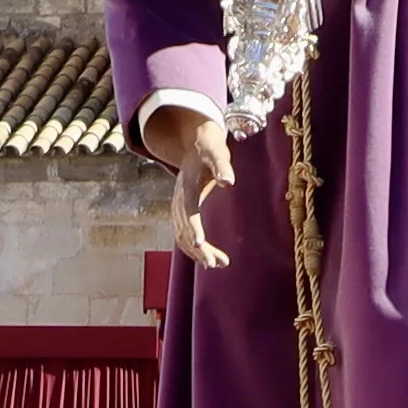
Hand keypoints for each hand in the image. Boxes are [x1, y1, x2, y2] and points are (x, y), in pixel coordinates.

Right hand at [143, 98, 236, 268]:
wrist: (194, 143)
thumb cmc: (208, 147)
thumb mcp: (216, 152)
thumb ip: (222, 165)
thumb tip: (229, 182)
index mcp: (186, 187)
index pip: (188, 212)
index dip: (193, 228)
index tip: (200, 244)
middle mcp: (179, 200)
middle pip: (184, 229)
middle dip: (198, 248)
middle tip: (215, 264)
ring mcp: (178, 208)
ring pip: (183, 236)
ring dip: (198, 252)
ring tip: (219, 264)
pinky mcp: (183, 212)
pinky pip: (185, 235)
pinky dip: (196, 248)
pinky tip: (211, 258)